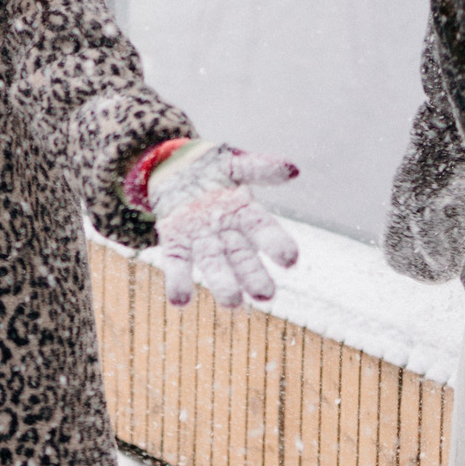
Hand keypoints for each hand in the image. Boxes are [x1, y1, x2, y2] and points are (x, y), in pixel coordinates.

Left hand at [149, 142, 300, 307]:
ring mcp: (200, 238)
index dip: (276, 244)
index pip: (263, 229)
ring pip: (213, 263)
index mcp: (243, 211)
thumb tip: (293, 170)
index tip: (290, 260)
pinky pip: (176, 261)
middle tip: (266, 295)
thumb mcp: (232, 162)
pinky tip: (180, 301)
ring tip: (232, 303)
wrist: (171, 168)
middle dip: (253, 274)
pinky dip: (178, 280)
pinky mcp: (174, 240)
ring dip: (222, 283)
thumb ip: (258, 167)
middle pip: (242, 256)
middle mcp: (225, 231)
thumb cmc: (209, 167)